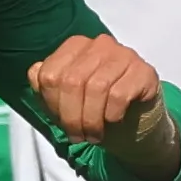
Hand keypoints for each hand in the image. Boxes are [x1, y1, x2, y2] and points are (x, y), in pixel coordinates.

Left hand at [25, 32, 168, 152]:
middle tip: (77, 136)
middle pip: (72, 81)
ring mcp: (124, 54)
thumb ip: (44, 85)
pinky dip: (112, 115)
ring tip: (93, 135)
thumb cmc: (95, 107)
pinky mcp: (144, 71)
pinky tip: (113, 121)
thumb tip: (36, 76)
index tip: (60, 123)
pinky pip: (119, 95)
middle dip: (71, 116)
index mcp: (74, 46)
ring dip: (91, 120)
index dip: (52, 104)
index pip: (50, 75)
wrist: (134, 120)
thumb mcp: (63, 99)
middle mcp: (99, 44)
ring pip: (96, 88)